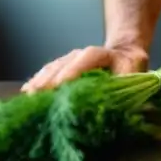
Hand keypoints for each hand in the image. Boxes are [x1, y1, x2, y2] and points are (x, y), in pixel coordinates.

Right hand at [21, 43, 148, 92]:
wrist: (125, 54)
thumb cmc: (130, 69)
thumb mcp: (133, 76)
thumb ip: (123, 87)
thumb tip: (115, 106)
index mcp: (103, 54)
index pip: (87, 57)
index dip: (73, 70)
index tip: (60, 84)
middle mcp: (81, 54)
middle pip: (63, 64)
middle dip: (49, 80)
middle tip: (36, 97)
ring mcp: (68, 60)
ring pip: (52, 69)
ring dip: (40, 82)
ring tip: (28, 97)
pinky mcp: (61, 69)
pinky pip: (46, 74)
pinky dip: (37, 83)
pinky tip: (26, 94)